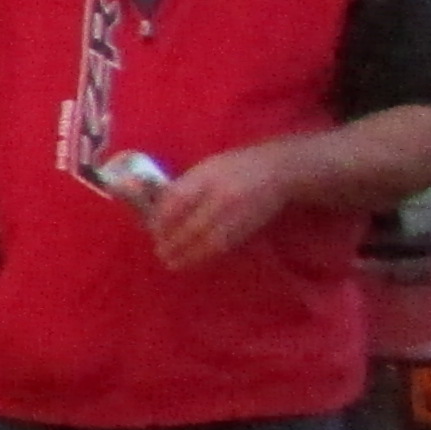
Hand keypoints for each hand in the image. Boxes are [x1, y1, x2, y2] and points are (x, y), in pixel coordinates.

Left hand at [147, 142, 305, 273]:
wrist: (279, 170)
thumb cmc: (235, 166)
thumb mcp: (205, 168)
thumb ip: (184, 187)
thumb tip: (158, 210)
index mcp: (208, 175)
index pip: (178, 199)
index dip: (162, 219)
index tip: (152, 231)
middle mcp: (223, 195)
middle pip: (193, 225)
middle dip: (174, 242)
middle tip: (160, 252)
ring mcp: (238, 213)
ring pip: (209, 241)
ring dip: (189, 255)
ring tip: (173, 263)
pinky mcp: (249, 226)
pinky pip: (225, 245)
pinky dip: (207, 255)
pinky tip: (195, 260)